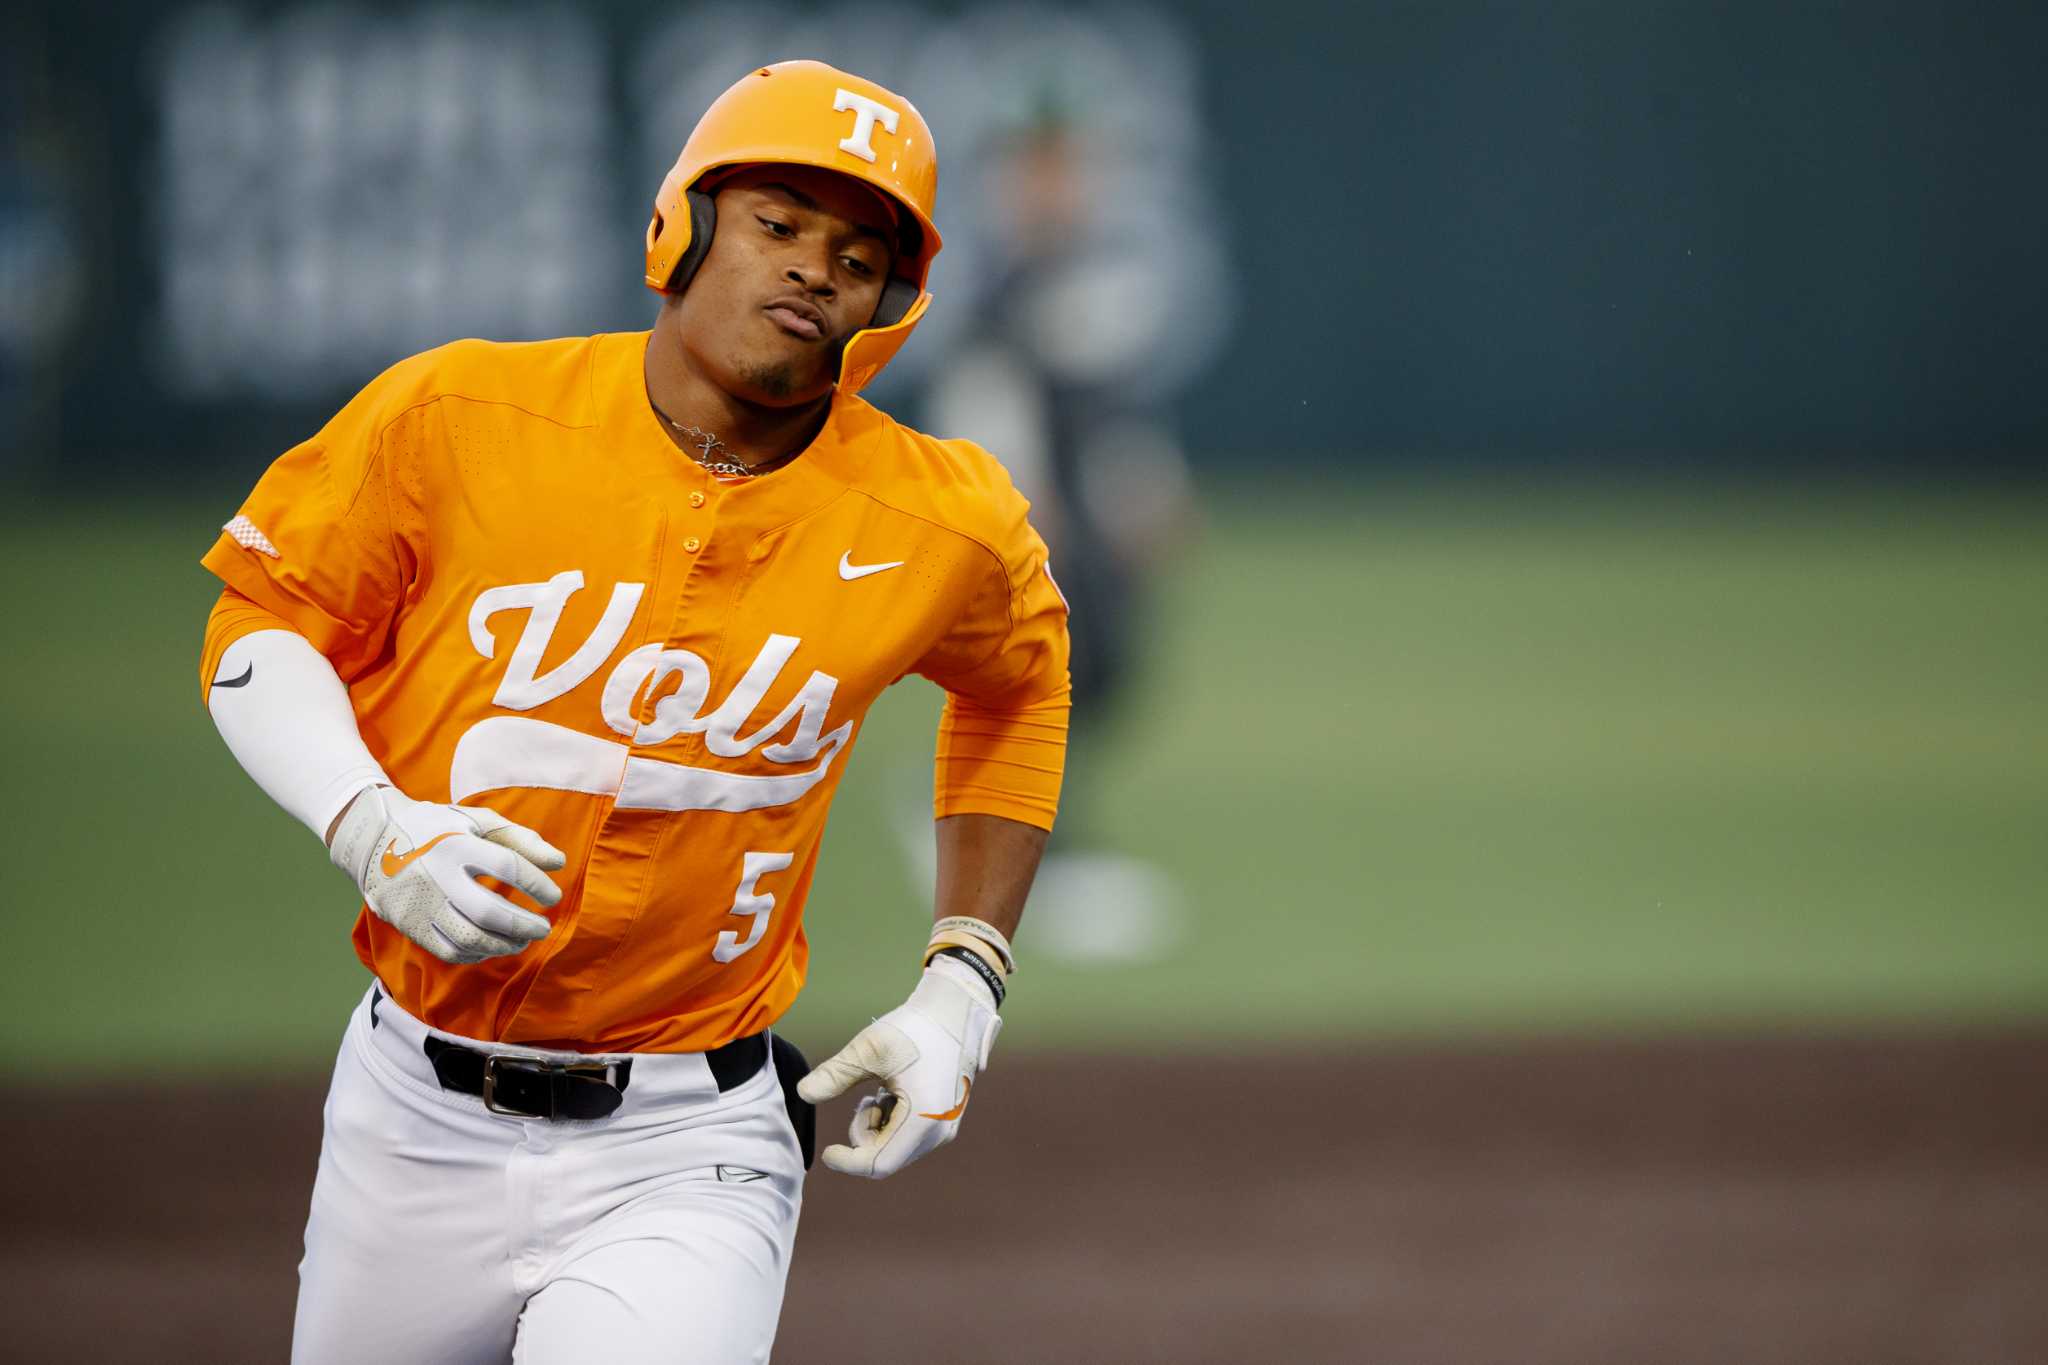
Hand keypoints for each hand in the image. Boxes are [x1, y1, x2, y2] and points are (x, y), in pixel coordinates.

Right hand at [327, 786, 564, 963]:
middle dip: (524, 925)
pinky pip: (449, 950)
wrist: (374, 839)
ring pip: (469, 938)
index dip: (537, 885)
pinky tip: (492, 946)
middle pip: (489, 912)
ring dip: (503, 944)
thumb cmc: (438, 828)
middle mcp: (437, 876)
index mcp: (457, 845)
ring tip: (522, 940)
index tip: (553, 896)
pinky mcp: (409, 925)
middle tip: (543, 928)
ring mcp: (421, 904)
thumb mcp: (477, 822)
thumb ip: (520, 839)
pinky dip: (476, 953)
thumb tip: (558, 863)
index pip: (508, 866)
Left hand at [796, 959, 1001, 1177]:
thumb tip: (802, 1093)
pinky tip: (893, 1091)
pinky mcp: (945, 1118)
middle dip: (864, 1134)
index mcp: (923, 1118)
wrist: (956, 1010)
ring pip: (897, 1147)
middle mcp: (940, 1130)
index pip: (879, 1164)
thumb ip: (836, 1074)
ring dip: (878, 1126)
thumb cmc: (915, 1027)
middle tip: (863, 1099)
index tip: (827, 1152)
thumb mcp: (870, 1049)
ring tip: (879, 1091)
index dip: (848, 1162)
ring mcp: (946, 1126)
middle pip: (887, 1157)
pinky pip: (909, 1135)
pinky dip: (892, 1120)